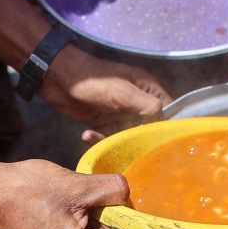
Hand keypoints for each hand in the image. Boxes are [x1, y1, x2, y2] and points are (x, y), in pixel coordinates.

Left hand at [39, 45, 171, 141]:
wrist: (58, 76)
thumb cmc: (96, 81)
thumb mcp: (125, 93)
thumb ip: (148, 106)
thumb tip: (164, 121)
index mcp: (147, 90)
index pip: (168, 111)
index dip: (168, 127)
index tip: (165, 144)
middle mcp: (137, 102)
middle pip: (149, 127)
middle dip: (143, 140)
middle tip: (136, 152)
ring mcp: (120, 113)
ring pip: (129, 135)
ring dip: (118, 142)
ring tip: (108, 145)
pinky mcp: (103, 121)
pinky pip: (108, 136)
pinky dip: (99, 140)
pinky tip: (87, 135)